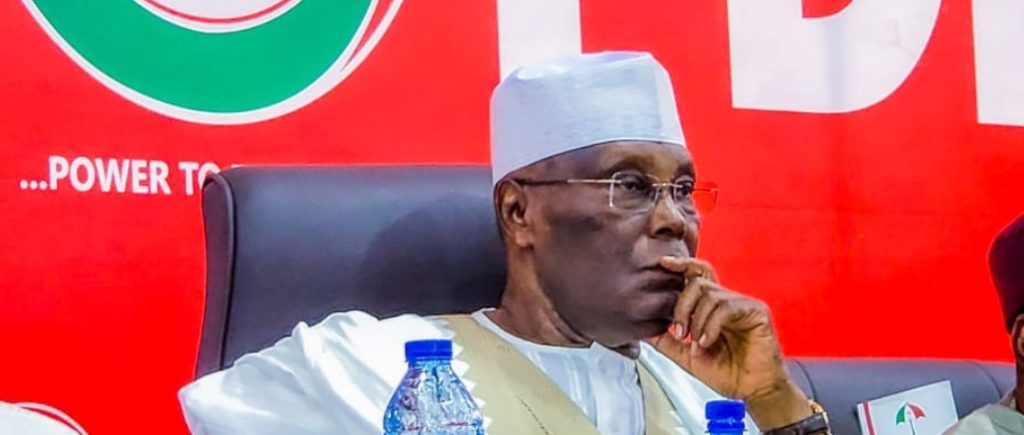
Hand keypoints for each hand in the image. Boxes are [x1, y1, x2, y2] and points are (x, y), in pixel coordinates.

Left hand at [645, 256, 811, 429]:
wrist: (752, 391)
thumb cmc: (727, 374)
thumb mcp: (687, 357)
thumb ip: (666, 341)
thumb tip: (643, 329)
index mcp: (711, 307)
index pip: (696, 275)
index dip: (681, 265)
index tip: (662, 263)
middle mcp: (726, 301)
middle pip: (697, 281)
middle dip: (681, 306)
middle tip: (679, 332)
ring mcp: (742, 304)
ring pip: (709, 294)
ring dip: (696, 321)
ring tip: (696, 343)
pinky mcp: (756, 311)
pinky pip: (725, 307)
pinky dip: (711, 325)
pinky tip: (707, 342)